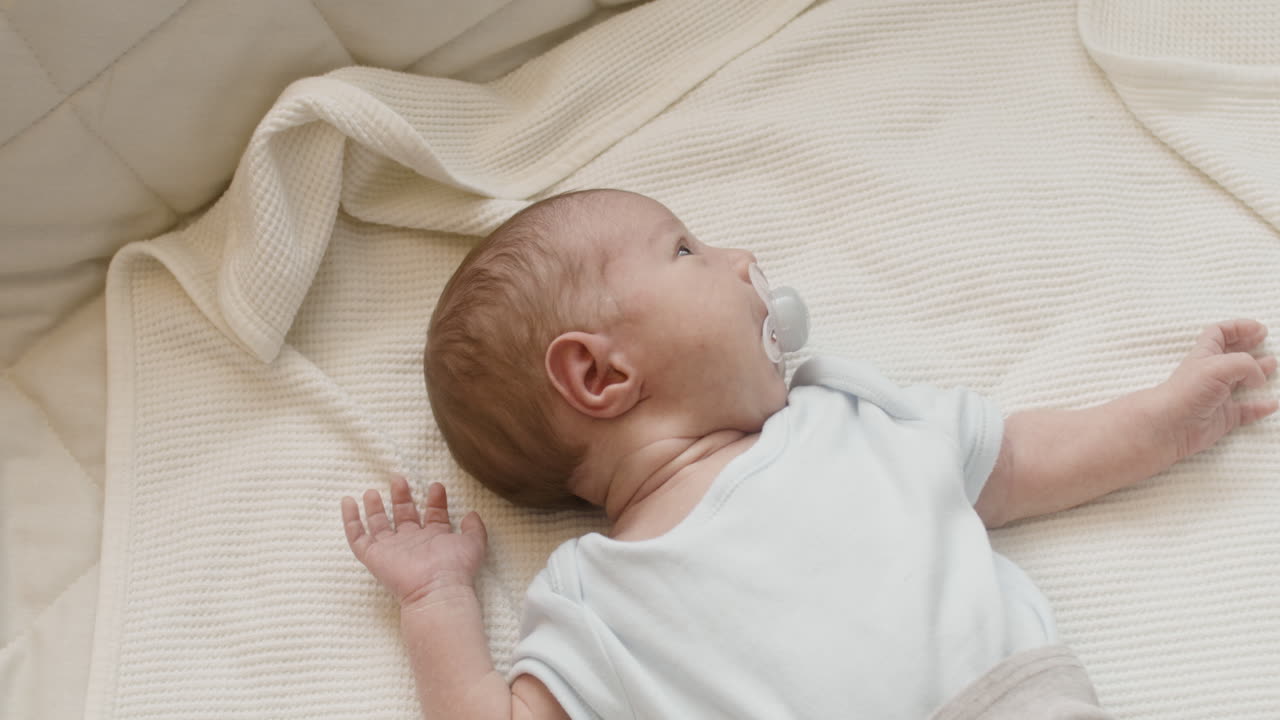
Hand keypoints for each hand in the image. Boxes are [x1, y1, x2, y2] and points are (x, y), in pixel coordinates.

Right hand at [342, 476, 487, 605]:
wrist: (435, 589)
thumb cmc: (455, 568)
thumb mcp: (473, 543)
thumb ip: (475, 528)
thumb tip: (472, 513)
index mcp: (435, 539)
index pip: (433, 516)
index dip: (435, 501)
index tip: (437, 486)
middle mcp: (412, 543)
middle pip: (403, 516)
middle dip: (402, 497)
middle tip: (399, 479)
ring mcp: (391, 549)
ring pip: (378, 525)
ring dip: (375, 507)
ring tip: (372, 490)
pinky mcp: (374, 556)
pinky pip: (356, 537)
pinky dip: (350, 519)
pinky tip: (347, 502)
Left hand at [1159, 319, 1277, 459]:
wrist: (1170, 425)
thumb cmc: (1187, 391)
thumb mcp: (1218, 366)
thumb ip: (1245, 364)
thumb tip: (1259, 377)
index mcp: (1205, 355)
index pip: (1219, 333)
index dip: (1238, 327)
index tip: (1259, 329)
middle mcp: (1211, 374)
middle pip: (1232, 355)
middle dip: (1249, 346)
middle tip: (1266, 342)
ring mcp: (1217, 396)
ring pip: (1241, 382)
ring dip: (1258, 374)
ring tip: (1272, 366)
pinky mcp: (1222, 418)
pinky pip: (1246, 412)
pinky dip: (1260, 408)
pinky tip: (1272, 404)